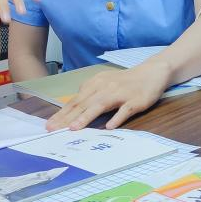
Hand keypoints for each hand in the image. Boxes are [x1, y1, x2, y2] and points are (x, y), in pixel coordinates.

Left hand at [46, 60, 171, 131]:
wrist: (152, 72)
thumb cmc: (125, 82)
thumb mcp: (105, 84)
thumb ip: (90, 95)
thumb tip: (73, 110)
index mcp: (95, 84)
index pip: (75, 101)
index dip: (61, 113)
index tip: (49, 125)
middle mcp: (105, 87)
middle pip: (83, 104)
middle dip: (67, 117)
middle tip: (53, 129)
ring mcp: (120, 93)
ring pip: (100, 105)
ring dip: (86, 117)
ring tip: (74, 129)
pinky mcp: (135, 100)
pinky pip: (125, 110)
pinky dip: (117, 118)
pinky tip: (109, 127)